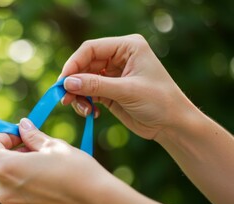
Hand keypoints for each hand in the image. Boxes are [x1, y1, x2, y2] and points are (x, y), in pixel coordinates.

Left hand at [0, 118, 118, 203]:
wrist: (99, 203)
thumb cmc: (76, 170)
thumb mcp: (54, 146)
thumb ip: (32, 136)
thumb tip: (23, 125)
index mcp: (6, 168)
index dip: (3, 138)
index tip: (20, 137)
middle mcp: (4, 192)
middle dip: (8, 156)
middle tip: (31, 151)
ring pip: (5, 187)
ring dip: (16, 175)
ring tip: (41, 170)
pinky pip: (19, 203)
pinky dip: (26, 193)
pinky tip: (49, 188)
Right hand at [60, 34, 194, 139]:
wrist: (172, 125)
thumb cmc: (159, 102)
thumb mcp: (126, 91)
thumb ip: (95, 86)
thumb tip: (67, 83)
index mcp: (128, 47)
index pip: (91, 49)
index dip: (74, 63)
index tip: (63, 82)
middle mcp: (119, 57)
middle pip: (84, 64)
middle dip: (74, 82)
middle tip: (65, 98)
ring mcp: (113, 74)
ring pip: (83, 80)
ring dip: (78, 95)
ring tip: (81, 110)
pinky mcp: (109, 90)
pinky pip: (88, 93)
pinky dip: (85, 103)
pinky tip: (91, 113)